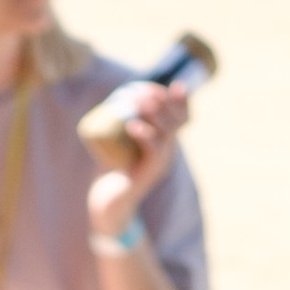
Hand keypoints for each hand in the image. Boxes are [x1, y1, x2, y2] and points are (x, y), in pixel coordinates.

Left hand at [85, 83, 188, 232]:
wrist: (107, 204)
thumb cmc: (111, 169)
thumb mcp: (117, 139)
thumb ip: (122, 118)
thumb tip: (121, 93)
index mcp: (164, 141)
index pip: (182, 118)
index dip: (182, 101)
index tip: (175, 85)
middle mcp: (167, 152)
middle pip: (177, 121)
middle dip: (162, 101)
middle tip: (142, 91)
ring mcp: (160, 164)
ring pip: (167, 134)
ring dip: (154, 114)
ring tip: (138, 101)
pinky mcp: (148, 174)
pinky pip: (153, 152)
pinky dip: (144, 135)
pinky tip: (133, 126)